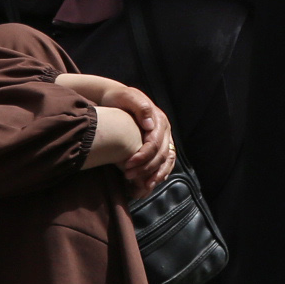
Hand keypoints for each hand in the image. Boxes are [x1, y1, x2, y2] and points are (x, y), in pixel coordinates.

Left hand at [94, 80, 176, 197]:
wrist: (117, 99)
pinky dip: (160, 174)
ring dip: (155, 175)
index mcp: (158, 119)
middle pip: (161, 154)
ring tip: (142, 186)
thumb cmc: (120, 98)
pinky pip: (166, 163)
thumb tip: (149, 125)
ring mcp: (164, 138)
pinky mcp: (161, 146)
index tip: (127, 165)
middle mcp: (165, 130)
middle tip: (128, 176)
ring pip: (167, 161)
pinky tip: (150, 184)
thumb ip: (140, 107)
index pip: (155, 143)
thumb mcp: (127, 96)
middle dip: (146, 168)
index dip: (143, 156)